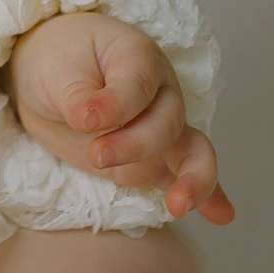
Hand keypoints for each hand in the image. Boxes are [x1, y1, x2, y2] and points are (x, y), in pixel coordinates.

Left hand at [5, 10, 234, 224]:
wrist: (53, 75)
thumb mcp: (56, 68)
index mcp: (138, 58)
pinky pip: (187, 174)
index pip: (138, 85)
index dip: (115, 106)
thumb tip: (90, 121)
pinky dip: (207, 195)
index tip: (84, 119)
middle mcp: (161, 93)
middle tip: (96, 155)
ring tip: (180, 204)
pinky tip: (221, 214)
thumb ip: (75, 95)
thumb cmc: (59, 60)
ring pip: (192, 152)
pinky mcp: (154, 158)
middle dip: (134, 145)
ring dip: (191, 179)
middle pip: (166, 124)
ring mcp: (163, 127)